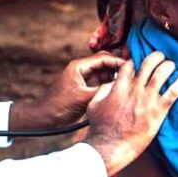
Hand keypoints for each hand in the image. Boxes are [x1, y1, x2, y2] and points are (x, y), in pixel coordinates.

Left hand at [9, 52, 123, 130]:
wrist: (45, 118)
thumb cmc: (59, 106)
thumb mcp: (83, 98)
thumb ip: (101, 90)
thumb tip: (120, 86)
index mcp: (79, 66)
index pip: (103, 58)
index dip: (118, 62)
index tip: (131, 67)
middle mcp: (82, 69)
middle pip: (105, 62)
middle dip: (117, 67)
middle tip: (132, 74)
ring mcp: (83, 78)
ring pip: (104, 72)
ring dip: (114, 76)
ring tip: (127, 83)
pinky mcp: (85, 87)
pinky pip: (100, 82)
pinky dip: (109, 84)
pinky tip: (117, 90)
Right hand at [84, 51, 177, 176]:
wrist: (111, 147)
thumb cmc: (101, 128)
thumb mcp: (94, 104)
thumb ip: (103, 90)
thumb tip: (112, 83)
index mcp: (119, 87)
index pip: (130, 64)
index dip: (135, 61)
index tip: (139, 63)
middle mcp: (135, 90)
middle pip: (148, 63)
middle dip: (156, 56)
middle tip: (160, 56)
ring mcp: (148, 100)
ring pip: (162, 74)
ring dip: (168, 66)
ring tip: (171, 65)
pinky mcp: (158, 112)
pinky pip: (173, 93)